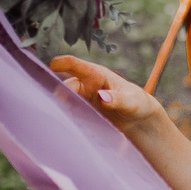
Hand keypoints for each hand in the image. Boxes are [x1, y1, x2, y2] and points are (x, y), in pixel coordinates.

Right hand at [50, 55, 167, 137]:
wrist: (139, 121)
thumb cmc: (138, 104)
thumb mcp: (132, 102)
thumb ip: (118, 99)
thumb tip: (101, 96)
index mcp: (97, 75)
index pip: (76, 65)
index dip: (62, 63)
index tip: (51, 67)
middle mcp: (86, 85)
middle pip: (66, 86)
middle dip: (59, 94)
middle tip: (56, 107)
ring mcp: (82, 99)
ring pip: (64, 100)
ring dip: (59, 107)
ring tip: (58, 118)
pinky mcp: (81, 113)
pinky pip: (68, 113)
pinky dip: (65, 118)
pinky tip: (65, 126)